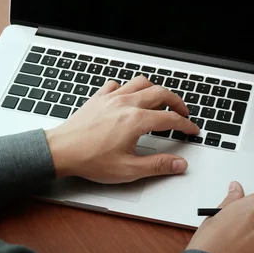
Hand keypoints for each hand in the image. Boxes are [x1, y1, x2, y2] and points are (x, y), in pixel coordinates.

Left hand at [45, 76, 199, 183]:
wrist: (60, 151)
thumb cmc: (89, 160)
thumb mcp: (128, 170)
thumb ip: (158, 165)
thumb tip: (179, 164)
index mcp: (136, 121)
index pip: (170, 118)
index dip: (186, 125)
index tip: (192, 130)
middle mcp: (126, 104)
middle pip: (161, 93)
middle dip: (177, 102)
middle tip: (183, 113)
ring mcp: (111, 98)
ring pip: (141, 83)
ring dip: (155, 90)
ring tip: (161, 102)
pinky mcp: (98, 98)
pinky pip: (117, 84)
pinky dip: (128, 88)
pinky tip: (129, 99)